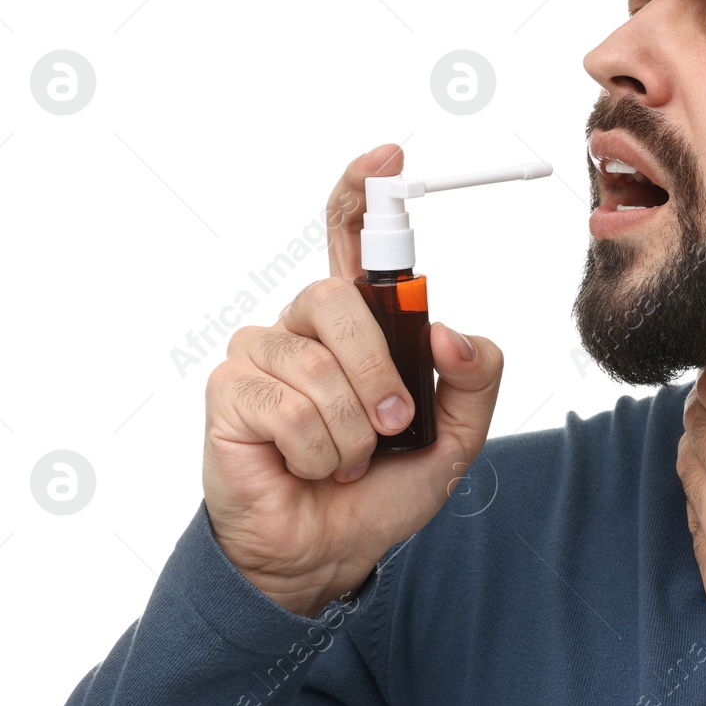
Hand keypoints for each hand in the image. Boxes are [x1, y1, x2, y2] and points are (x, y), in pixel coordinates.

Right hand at [201, 144, 504, 616]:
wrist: (330, 550)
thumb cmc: (382, 484)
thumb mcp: (456, 436)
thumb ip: (475, 379)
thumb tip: (450, 333)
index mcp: (360, 322)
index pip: (352, 236)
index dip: (364, 190)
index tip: (389, 155)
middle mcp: (305, 325)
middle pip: (336, 297)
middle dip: (377, 367)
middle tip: (392, 422)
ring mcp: (262, 353)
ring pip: (317, 364)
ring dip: (348, 430)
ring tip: (343, 459)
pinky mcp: (230, 392)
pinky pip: (287, 408)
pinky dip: (316, 451)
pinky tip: (304, 466)